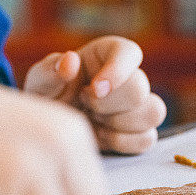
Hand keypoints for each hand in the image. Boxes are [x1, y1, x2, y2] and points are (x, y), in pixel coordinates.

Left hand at [23, 36, 165, 154]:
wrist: (51, 124)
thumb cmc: (48, 94)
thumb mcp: (41, 79)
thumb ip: (51, 69)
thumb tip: (70, 61)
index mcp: (108, 54)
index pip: (129, 53)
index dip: (117, 70)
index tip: (94, 88)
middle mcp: (128, 76)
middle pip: (140, 88)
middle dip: (107, 103)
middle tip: (84, 103)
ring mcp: (137, 105)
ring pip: (154, 112)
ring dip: (118, 122)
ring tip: (93, 119)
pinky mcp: (140, 131)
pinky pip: (147, 138)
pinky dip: (121, 142)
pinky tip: (100, 134)